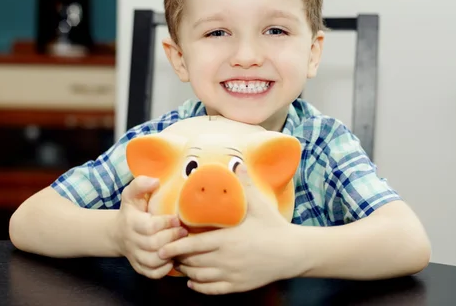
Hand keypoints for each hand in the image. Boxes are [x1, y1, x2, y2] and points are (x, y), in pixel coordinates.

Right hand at [114, 176, 188, 278]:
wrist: (118, 233)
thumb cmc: (131, 211)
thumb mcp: (131, 194)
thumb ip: (140, 184)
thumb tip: (155, 181)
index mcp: (131, 222)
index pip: (149, 227)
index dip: (166, 224)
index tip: (177, 219)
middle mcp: (132, 241)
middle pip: (153, 245)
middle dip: (172, 238)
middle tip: (184, 231)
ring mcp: (135, 256)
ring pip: (153, 261)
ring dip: (169, 254)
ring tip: (180, 245)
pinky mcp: (139, 267)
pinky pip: (152, 273)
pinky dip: (164, 269)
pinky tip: (172, 259)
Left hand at [157, 165, 296, 294]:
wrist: (293, 253)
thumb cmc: (274, 227)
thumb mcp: (259, 205)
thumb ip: (245, 185)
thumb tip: (236, 164)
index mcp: (226, 239)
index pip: (192, 246)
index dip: (174, 247)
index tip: (162, 246)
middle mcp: (225, 259)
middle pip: (192, 262)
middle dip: (178, 258)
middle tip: (168, 252)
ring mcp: (231, 274)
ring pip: (199, 277)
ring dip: (186, 272)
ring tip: (179, 264)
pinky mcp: (238, 286)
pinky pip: (212, 290)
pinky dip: (199, 287)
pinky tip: (193, 282)